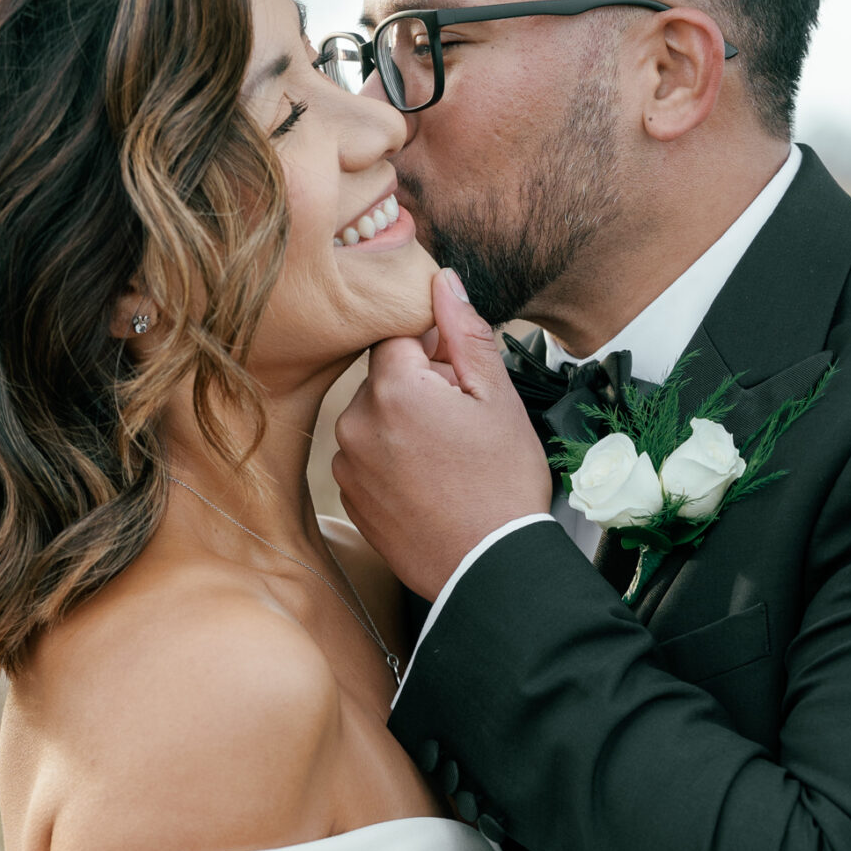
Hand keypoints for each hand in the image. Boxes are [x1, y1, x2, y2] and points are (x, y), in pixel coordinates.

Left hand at [332, 267, 553, 599]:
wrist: (489, 569)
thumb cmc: (502, 486)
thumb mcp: (498, 399)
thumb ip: (465, 333)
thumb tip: (442, 280)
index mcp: (392, 390)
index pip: (397, 336)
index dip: (434, 350)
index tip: (461, 376)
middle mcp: (356, 423)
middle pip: (385, 378)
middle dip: (421, 388)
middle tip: (464, 425)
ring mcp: (348, 466)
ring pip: (376, 419)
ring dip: (405, 425)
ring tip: (449, 460)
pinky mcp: (350, 499)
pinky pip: (368, 459)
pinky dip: (394, 462)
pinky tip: (431, 485)